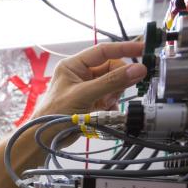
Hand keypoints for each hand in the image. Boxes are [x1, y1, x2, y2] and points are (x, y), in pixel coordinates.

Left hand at [33, 41, 147, 117]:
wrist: (45, 138)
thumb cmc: (54, 114)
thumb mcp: (84, 95)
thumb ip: (111, 82)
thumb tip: (137, 69)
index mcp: (74, 65)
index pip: (103, 51)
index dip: (124, 49)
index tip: (143, 49)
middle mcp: (80, 74)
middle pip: (111, 68)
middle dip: (118, 80)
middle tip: (118, 92)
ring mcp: (87, 88)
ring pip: (113, 84)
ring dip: (114, 94)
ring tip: (106, 104)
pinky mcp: (91, 101)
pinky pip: (110, 97)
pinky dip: (111, 104)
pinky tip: (105, 112)